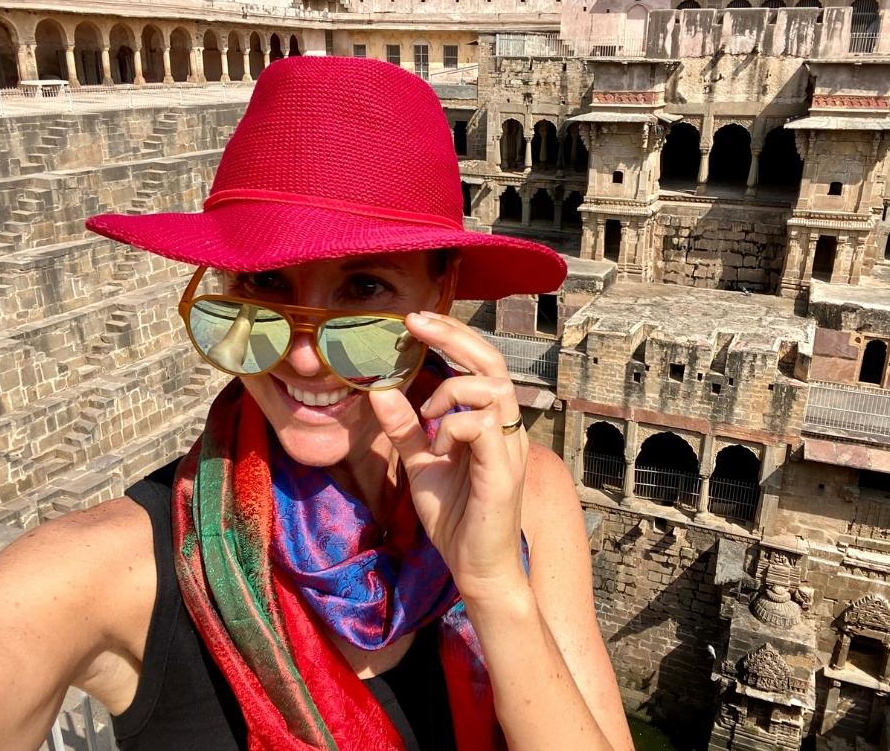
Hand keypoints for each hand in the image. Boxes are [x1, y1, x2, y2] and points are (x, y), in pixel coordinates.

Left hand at [368, 311, 528, 602]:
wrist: (477, 569)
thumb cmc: (458, 518)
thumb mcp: (422, 465)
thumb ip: (406, 429)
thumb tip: (380, 389)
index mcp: (491, 422)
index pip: (480, 364)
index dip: (452, 337)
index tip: (415, 321)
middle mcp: (507, 428)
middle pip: (492, 362)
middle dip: (454, 335)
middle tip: (415, 322)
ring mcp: (509, 448)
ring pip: (492, 388)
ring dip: (452, 391)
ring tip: (428, 417)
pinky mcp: (503, 471)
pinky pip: (481, 426)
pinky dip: (453, 426)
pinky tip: (439, 446)